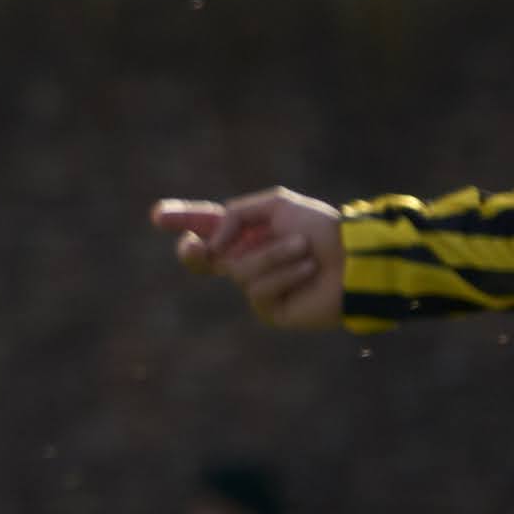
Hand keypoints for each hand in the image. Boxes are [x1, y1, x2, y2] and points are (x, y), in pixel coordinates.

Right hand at [151, 189, 344, 328]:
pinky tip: (308, 269)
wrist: (356, 259)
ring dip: (273, 255)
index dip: (182, 220)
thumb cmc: (322, 229)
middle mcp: (248, 259)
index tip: (157, 216)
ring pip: (238, 271)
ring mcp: (256, 285)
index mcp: (250, 232)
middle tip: (194, 247)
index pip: (209, 227)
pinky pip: (258, 289)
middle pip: (202, 259)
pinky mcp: (269, 308)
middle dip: (195, 252)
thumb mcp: (276, 205)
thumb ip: (233, 215)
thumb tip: (213, 245)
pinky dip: (285, 274)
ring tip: (304, 250)